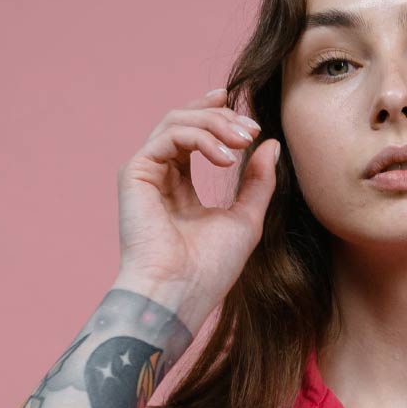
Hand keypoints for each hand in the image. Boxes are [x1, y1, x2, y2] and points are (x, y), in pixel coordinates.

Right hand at [115, 85, 280, 326]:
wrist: (181, 292)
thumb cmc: (210, 268)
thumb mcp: (246, 218)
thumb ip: (258, 182)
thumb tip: (271, 144)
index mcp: (180, 187)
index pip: (195, 135)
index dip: (218, 115)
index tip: (251, 121)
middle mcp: (159, 176)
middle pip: (186, 121)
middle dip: (222, 118)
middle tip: (253, 131)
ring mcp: (145, 173)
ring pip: (176, 121)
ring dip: (214, 124)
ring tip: (244, 141)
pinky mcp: (135, 173)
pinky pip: (169, 136)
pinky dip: (201, 139)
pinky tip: (226, 159)